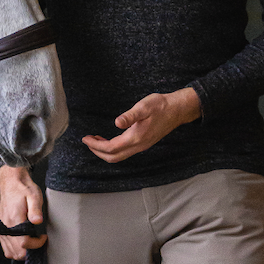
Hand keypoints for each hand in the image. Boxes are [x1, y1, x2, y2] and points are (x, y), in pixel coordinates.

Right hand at [0, 164, 46, 259]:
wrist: (11, 182)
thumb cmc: (22, 189)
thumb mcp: (33, 196)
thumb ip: (35, 209)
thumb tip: (37, 221)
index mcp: (14, 220)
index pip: (24, 244)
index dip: (36, 244)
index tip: (43, 237)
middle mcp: (5, 227)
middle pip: (16, 252)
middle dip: (30, 251)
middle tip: (38, 241)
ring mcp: (2, 229)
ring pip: (10, 253)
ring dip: (22, 252)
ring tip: (32, 242)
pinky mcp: (1, 229)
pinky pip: (5, 247)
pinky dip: (14, 250)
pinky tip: (23, 243)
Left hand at [82, 87, 200, 163]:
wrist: (177, 110)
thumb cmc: (161, 106)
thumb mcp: (144, 106)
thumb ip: (130, 115)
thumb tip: (117, 122)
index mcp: (136, 138)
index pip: (110, 148)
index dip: (96, 145)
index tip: (85, 138)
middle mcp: (138, 146)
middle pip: (113, 157)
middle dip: (97, 151)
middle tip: (87, 141)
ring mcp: (142, 146)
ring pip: (119, 156)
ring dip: (105, 151)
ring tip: (95, 140)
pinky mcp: (144, 143)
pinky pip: (125, 152)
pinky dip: (113, 149)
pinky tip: (110, 139)